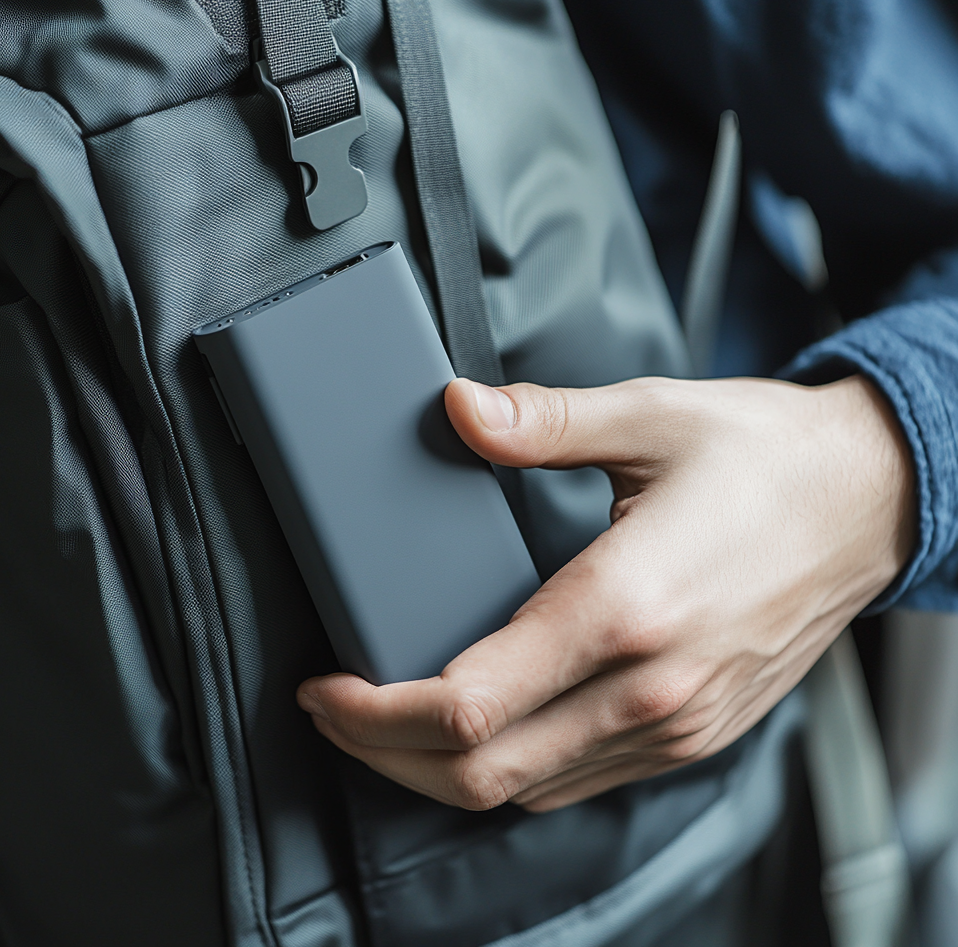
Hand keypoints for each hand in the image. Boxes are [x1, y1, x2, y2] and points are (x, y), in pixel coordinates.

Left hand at [297, 374, 915, 811]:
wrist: (872, 502)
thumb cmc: (766, 458)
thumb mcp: (651, 416)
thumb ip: (545, 421)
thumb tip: (460, 409)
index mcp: (627, 606)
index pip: (469, 703)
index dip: (375, 709)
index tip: (327, 686)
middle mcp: (652, 686)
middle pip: (481, 770)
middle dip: (385, 754)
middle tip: (337, 709)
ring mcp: (677, 723)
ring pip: (526, 790)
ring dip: (440, 770)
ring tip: (389, 720)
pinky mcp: (693, 733)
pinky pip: (577, 782)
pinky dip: (508, 769)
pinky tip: (481, 726)